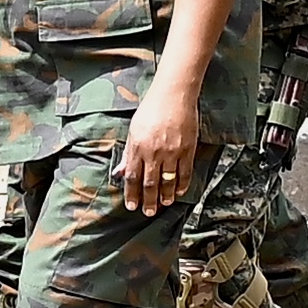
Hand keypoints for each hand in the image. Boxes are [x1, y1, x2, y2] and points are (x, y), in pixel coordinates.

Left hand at [120, 76, 199, 215]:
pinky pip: (185, 173)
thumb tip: (120, 173)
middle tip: (148, 212)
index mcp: (138, 147)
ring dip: (166, 196)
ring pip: (168, 181)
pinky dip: (182, 185)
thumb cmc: (151, 109)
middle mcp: (154, 152)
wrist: (174, 94)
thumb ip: (128, 154)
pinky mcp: (187, 149)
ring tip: (164, 204)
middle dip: (149, 201)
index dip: (132, 194)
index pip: (133, 177)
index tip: (132, 206)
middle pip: (150, 183)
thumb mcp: (133, 130)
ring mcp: (172, 152)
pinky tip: (179, 192)